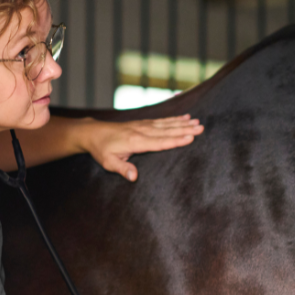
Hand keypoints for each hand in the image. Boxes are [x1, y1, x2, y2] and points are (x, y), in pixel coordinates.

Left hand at [83, 115, 203, 180]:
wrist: (93, 133)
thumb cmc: (101, 149)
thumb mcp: (108, 162)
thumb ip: (122, 169)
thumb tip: (134, 178)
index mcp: (136, 142)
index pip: (159, 142)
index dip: (175, 140)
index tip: (190, 138)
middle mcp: (142, 131)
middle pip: (167, 131)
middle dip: (185, 130)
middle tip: (201, 128)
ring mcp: (144, 126)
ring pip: (167, 124)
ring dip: (183, 123)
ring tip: (197, 122)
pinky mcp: (144, 123)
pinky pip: (162, 121)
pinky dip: (174, 119)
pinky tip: (184, 117)